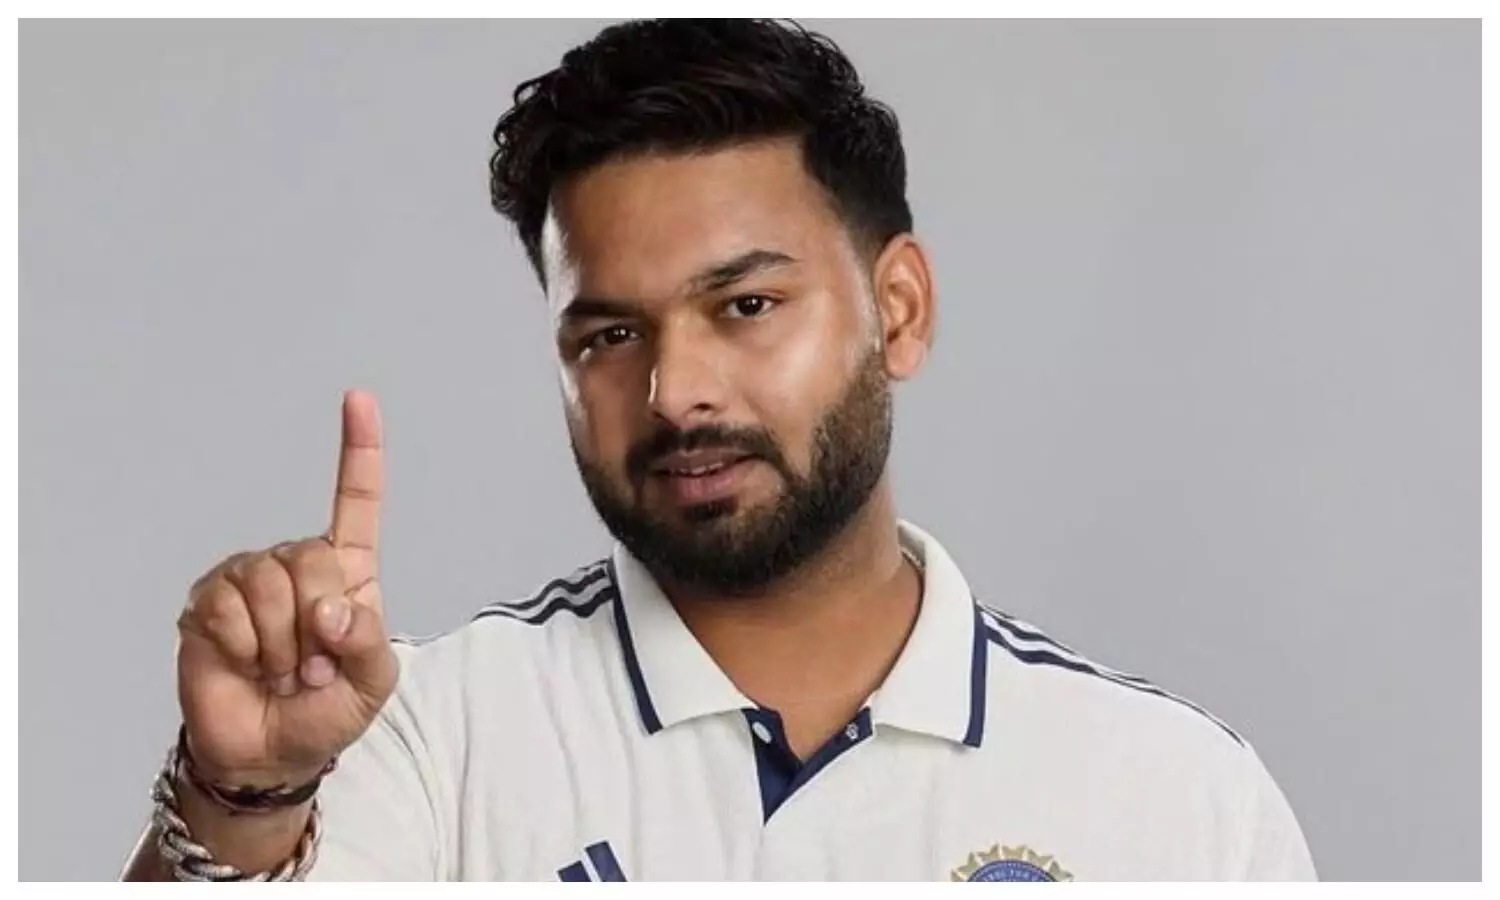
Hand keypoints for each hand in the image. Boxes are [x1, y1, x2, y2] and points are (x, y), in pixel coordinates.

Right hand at [175, 389, 397, 786]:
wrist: (270, 752)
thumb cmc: (326, 711)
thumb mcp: (374, 683)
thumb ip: (368, 642)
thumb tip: (330, 610)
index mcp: (349, 570)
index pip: (356, 501)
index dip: (358, 450)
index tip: (358, 398)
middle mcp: (298, 564)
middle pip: (312, 556)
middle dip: (318, 623)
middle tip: (313, 666)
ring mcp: (249, 579)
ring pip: (270, 583)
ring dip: (281, 644)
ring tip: (281, 670)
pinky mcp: (208, 602)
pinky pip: (227, 608)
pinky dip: (244, 647)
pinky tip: (247, 664)